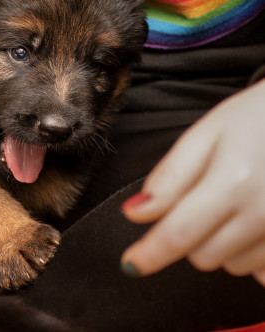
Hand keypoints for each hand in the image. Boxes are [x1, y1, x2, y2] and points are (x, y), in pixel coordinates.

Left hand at [121, 79, 264, 285]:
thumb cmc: (259, 117)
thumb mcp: (208, 134)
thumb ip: (170, 177)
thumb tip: (136, 213)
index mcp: (234, 182)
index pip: (180, 234)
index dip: (150, 253)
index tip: (131, 265)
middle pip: (203, 255)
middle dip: (189, 236)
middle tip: (202, 201)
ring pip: (233, 265)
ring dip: (222, 244)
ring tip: (236, 203)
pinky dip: (252, 254)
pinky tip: (254, 225)